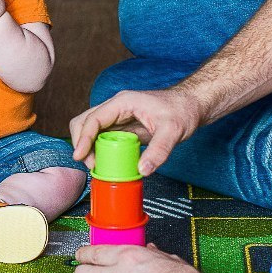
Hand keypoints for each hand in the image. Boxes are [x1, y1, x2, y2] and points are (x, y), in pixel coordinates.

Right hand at [69, 87, 201, 175]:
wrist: (191, 106)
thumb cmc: (182, 111)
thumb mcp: (173, 131)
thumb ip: (159, 151)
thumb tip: (143, 170)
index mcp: (123, 102)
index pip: (94, 119)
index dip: (84, 138)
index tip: (80, 157)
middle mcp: (116, 108)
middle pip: (84, 121)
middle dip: (81, 142)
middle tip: (90, 164)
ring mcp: (117, 117)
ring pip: (90, 129)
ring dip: (87, 147)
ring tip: (96, 165)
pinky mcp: (122, 127)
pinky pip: (102, 137)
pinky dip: (97, 149)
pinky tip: (105, 162)